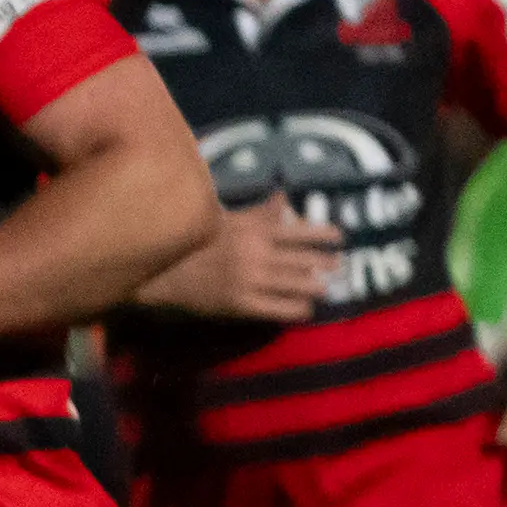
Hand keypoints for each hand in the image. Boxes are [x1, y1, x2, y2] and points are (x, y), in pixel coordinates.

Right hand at [143, 194, 337, 322]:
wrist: (166, 270)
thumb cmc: (198, 240)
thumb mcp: (228, 219)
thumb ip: (260, 212)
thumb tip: (283, 197)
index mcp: (254, 231)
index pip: (298, 231)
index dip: (323, 234)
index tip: (340, 238)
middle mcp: (256, 254)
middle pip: (303, 260)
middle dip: (326, 264)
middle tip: (340, 267)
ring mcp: (250, 280)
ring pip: (296, 285)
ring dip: (316, 287)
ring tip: (326, 289)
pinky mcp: (242, 304)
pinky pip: (279, 308)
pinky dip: (297, 309)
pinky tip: (304, 308)